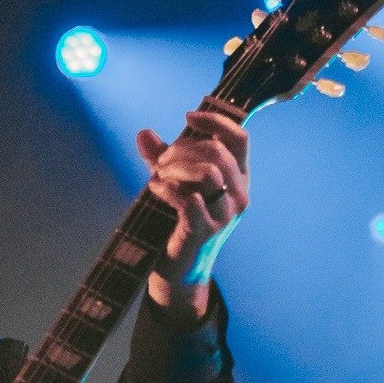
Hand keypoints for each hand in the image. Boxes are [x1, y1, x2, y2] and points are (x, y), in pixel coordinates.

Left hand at [137, 100, 248, 316]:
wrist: (181, 267)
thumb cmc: (180, 220)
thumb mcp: (173, 183)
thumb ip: (161, 158)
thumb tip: (144, 133)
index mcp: (238, 178)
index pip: (239, 138)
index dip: (215, 120)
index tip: (188, 115)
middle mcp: (239, 194)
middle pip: (218, 152)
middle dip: (183, 148)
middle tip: (161, 161)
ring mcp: (225, 214)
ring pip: (208, 172)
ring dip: (176, 167)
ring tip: (158, 175)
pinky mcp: (205, 230)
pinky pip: (189, 198)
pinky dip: (167, 187)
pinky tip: (154, 188)